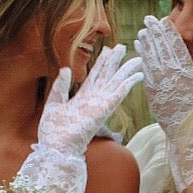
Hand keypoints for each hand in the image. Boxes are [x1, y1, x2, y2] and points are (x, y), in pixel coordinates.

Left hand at [14, 44, 142, 192]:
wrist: (57, 147)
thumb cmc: (53, 131)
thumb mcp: (54, 103)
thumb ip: (60, 86)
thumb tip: (65, 69)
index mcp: (82, 98)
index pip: (94, 76)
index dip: (101, 63)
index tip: (107, 50)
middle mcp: (94, 99)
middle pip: (107, 76)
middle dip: (115, 61)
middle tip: (123, 46)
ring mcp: (100, 103)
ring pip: (116, 81)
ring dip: (126, 69)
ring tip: (137, 58)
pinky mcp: (105, 108)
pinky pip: (119, 92)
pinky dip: (129, 83)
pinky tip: (138, 75)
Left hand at [133, 15, 192, 189]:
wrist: (191, 138)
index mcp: (187, 72)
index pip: (175, 46)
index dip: (168, 32)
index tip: (163, 20)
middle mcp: (171, 76)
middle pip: (160, 49)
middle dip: (154, 33)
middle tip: (148, 19)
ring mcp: (159, 86)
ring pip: (150, 59)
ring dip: (145, 44)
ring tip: (141, 32)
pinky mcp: (152, 96)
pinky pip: (145, 74)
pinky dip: (141, 61)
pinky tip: (139, 53)